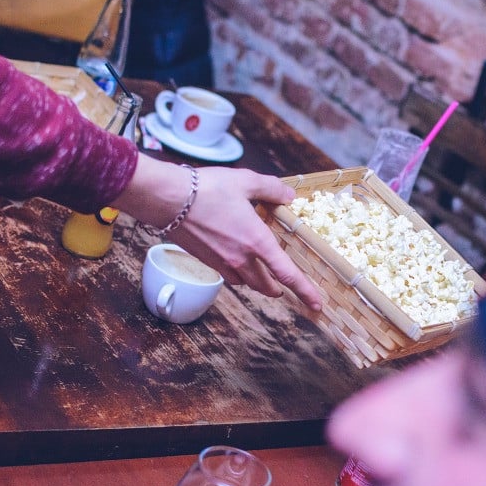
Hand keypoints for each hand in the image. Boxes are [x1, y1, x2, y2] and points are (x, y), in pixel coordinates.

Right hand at [112, 155, 321, 310]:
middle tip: (287, 287)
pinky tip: (236, 260)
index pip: (287, 274)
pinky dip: (238, 273)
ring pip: (246, 283)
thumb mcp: (246, 181)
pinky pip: (228, 275)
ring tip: (263, 275)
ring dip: (258, 283)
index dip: (305, 291)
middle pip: (266, 286)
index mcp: (257, 242)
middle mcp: (241, 259)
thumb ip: (272, 189)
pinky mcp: (205, 261)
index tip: (317, 304)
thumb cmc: (207, 189)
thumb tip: (289, 196)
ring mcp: (221, 263)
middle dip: (279, 289)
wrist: (168, 199)